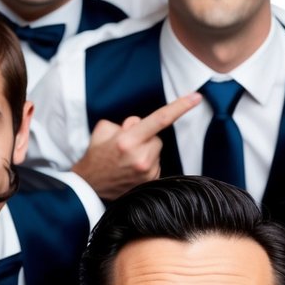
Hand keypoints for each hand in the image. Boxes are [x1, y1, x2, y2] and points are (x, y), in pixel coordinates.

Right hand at [71, 92, 200, 200]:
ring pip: (157, 152)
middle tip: (126, 147)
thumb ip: (125, 122)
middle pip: (157, 137)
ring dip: (146, 152)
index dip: (180, 106)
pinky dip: (147, 164)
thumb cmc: (96, 156)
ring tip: (126, 161)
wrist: (89, 187)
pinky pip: (156, 165)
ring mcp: (146, 172)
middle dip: (145, 138)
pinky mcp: (149, 182)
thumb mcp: (104, 130)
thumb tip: (139, 123)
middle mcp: (140, 157)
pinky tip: (131, 170)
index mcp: (127, 140)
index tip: (195, 97)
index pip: (160, 119)